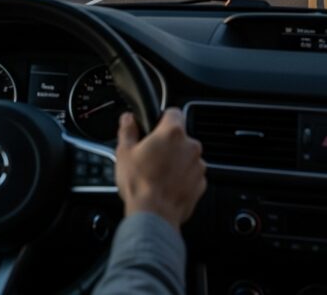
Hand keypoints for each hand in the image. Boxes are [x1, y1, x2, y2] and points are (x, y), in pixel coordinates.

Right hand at [115, 108, 206, 228]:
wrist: (154, 215)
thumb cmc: (139, 184)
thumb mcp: (124, 152)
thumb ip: (128, 130)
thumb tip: (128, 119)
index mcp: (172, 133)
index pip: (174, 112)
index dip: (163, 119)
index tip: (156, 127)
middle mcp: (190, 146)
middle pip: (180, 137)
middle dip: (168, 144)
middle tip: (152, 156)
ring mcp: (198, 165)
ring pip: (187, 156)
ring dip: (176, 161)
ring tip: (158, 174)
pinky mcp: (201, 183)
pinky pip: (192, 174)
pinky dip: (182, 177)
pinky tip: (167, 185)